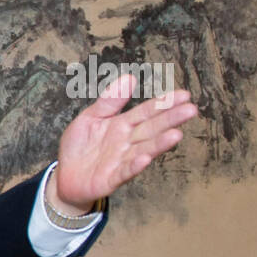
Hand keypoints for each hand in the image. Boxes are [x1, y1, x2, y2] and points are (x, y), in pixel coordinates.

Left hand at [52, 73, 199, 211]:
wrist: (64, 177)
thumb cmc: (79, 146)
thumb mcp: (90, 118)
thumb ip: (109, 101)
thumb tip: (130, 77)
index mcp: (122, 124)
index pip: (147, 112)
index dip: (163, 103)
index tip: (184, 95)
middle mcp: (127, 142)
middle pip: (151, 129)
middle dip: (170, 120)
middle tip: (191, 110)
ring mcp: (121, 160)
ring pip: (144, 150)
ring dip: (159, 143)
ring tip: (176, 135)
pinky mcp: (112, 179)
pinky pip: (125, 171)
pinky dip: (134, 166)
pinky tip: (145, 158)